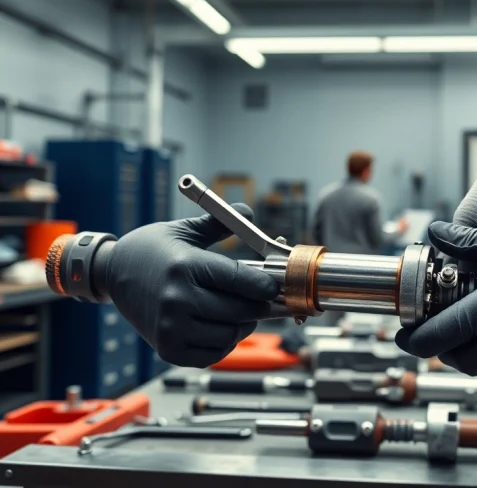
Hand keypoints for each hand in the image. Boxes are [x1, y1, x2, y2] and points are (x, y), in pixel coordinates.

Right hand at [106, 204, 278, 367]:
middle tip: (268, 300)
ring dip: (244, 324)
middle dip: (260, 305)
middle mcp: (177, 300)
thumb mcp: (183, 230)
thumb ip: (218, 223)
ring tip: (243, 310)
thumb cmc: (152, 251)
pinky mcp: (168, 349)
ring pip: (230, 334)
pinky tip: (223, 326)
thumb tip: (248, 211)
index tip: (276, 286)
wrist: (113, 274)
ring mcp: (171, 328)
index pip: (241, 280)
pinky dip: (225, 342)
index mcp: (185, 267)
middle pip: (240, 310)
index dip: (265, 285)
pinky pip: (213, 353)